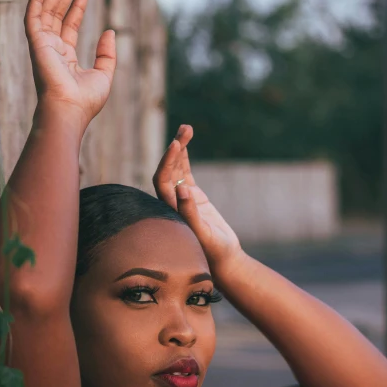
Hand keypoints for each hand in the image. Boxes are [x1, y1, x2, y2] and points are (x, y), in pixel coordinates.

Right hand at [24, 0, 115, 128]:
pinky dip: (34, 1)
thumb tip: (110, 31)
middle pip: (57, 15)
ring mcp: (43, 47)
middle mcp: (52, 50)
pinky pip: (32, 18)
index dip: (77, 7)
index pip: (70, 26)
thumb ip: (107, 54)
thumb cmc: (85, 100)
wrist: (69, 109)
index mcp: (66, 58)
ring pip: (46, 12)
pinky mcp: (36, 44)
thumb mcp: (104, 75)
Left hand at [153, 125, 242, 271]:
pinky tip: (185, 140)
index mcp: (169, 211)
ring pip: (175, 168)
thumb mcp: (203, 233)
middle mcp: (171, 203)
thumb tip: (180, 189)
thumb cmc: (213, 251)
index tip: (176, 144)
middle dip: (173, 150)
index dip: (167, 163)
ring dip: (179, 148)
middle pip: (166, 170)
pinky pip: (184, 172)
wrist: (223, 259)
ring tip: (187, 127)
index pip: (162, 182)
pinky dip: (184, 156)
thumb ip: (190, 213)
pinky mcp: (193, 197)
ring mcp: (181, 198)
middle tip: (186, 129)